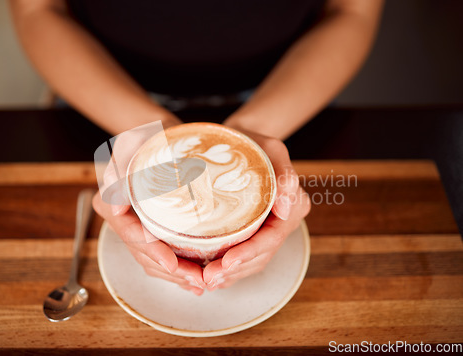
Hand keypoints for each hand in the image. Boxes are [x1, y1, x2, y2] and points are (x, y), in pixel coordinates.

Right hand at [92, 120, 205, 295]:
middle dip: (170, 270)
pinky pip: (160, 255)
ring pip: (152, 260)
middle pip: (143, 253)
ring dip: (176, 275)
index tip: (173, 262)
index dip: (152, 251)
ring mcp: (135, 227)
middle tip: (198, 280)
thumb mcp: (132, 142)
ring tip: (201, 283)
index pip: (130, 234)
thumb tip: (116, 205)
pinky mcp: (150, 230)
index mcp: (110, 202)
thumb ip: (120, 167)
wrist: (161, 137)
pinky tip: (194, 277)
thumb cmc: (148, 137)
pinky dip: (177, 269)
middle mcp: (121, 219)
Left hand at [203, 129, 310, 290]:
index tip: (227, 262)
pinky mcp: (257, 230)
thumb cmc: (254, 141)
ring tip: (208, 281)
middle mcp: (285, 221)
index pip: (273, 237)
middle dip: (237, 270)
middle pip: (263, 254)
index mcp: (294, 204)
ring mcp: (271, 228)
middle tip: (210, 278)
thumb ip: (284, 173)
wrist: (244, 140)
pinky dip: (232, 268)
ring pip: (255, 260)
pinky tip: (215, 275)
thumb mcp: (271, 148)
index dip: (250, 253)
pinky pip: (247, 255)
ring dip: (232, 274)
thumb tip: (286, 207)